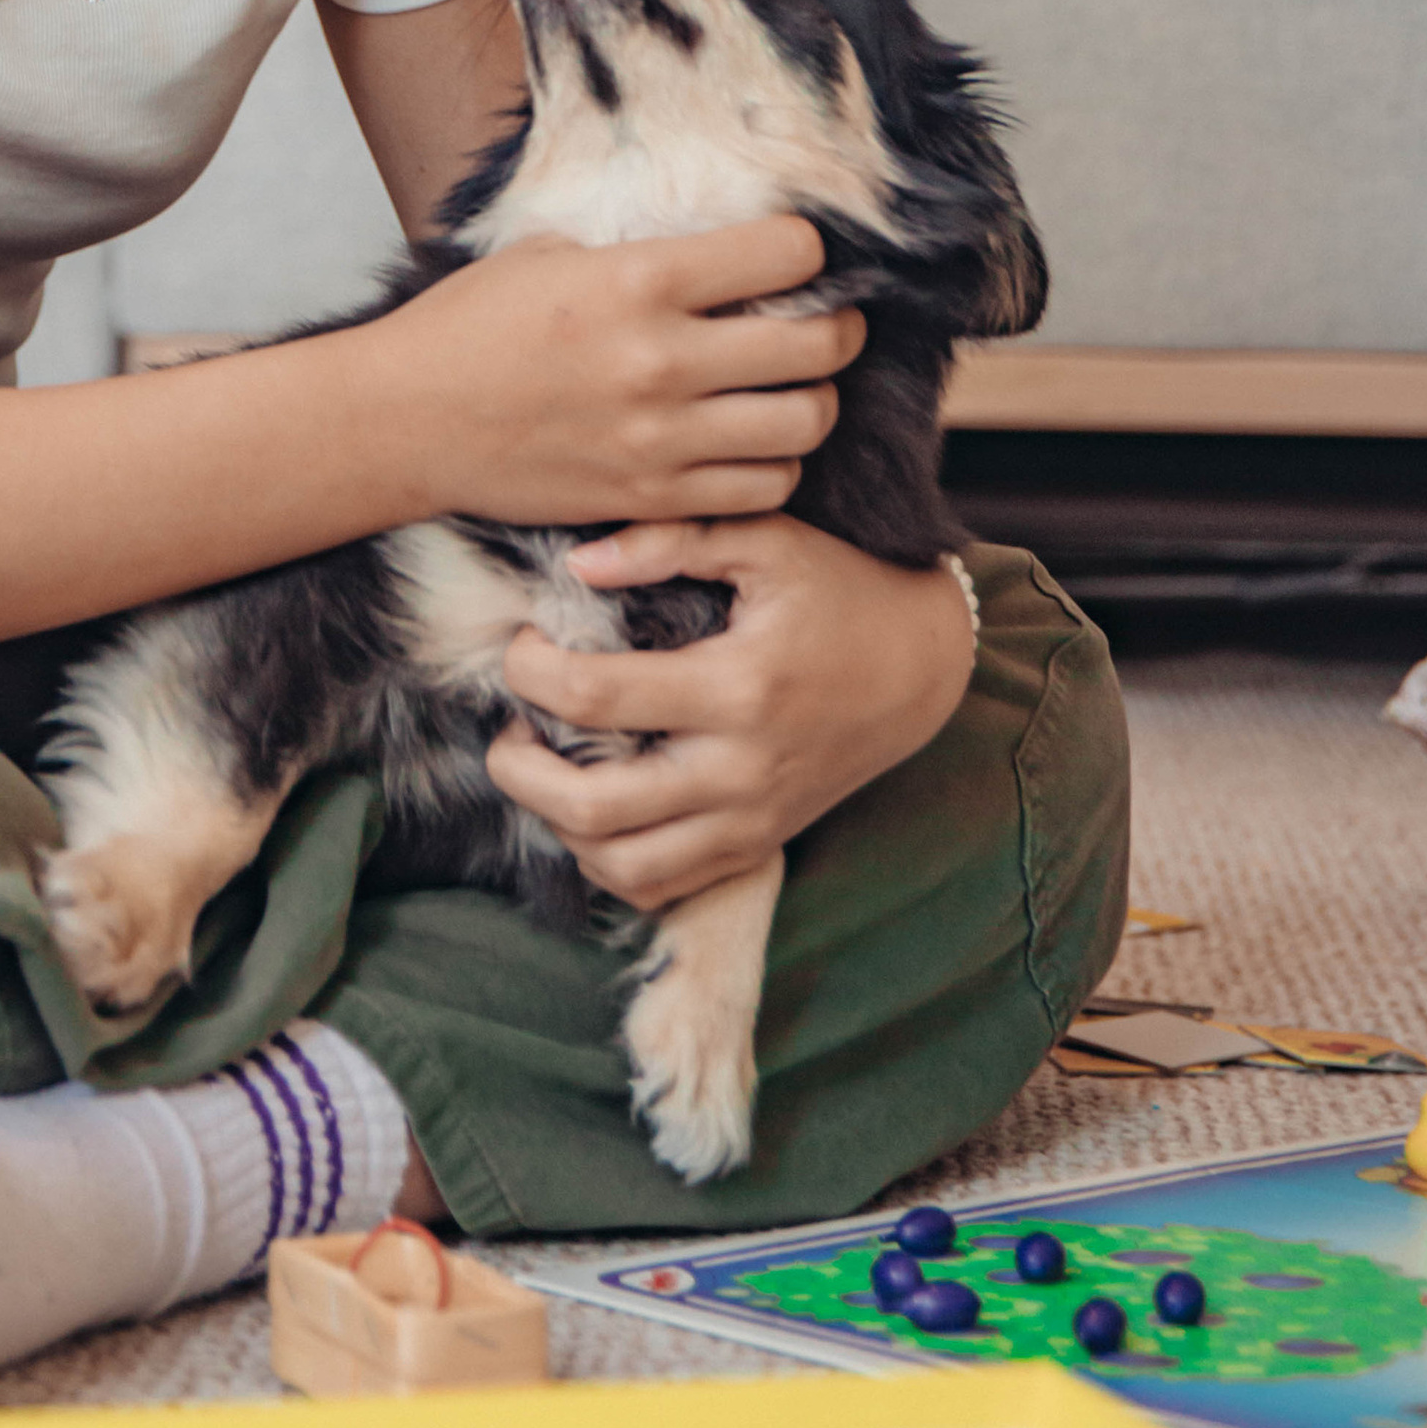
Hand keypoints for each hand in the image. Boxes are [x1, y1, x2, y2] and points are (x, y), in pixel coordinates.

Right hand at [376, 222, 858, 526]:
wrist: (405, 422)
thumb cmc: (468, 326)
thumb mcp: (549, 254)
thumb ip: (636, 253)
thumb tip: (714, 248)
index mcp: (640, 280)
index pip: (787, 253)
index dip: (803, 249)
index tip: (792, 256)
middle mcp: (663, 360)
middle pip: (817, 345)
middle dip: (836, 328)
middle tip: (823, 323)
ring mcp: (661, 437)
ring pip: (804, 423)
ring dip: (810, 401)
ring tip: (789, 388)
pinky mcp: (651, 496)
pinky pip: (764, 489)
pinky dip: (774, 465)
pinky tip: (750, 443)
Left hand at [485, 518, 977, 907]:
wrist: (920, 666)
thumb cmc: (838, 589)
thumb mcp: (767, 540)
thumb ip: (670, 540)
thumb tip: (580, 565)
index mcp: (738, 687)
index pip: (594, 695)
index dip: (530, 668)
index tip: (521, 641)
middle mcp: (741, 771)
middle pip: (592, 808)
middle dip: (519, 768)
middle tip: (506, 723)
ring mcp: (750, 821)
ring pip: (621, 866)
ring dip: (557, 825)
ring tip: (540, 768)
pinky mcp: (756, 845)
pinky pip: (661, 887)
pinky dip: (607, 861)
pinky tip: (591, 809)